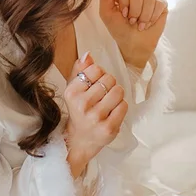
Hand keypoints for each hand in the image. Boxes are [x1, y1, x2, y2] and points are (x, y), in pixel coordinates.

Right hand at [62, 52, 127, 177]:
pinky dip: (121, 107)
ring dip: (117, 95)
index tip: (95, 84)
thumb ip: (80, 70)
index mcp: (72, 92)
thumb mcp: (75, 89)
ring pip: (118, 91)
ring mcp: (95, 117)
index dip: (99, 75)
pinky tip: (112, 113)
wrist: (80, 140)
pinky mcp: (108, 128)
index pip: (96, 69)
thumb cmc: (79, 110)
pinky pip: (124, 105)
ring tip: (108, 103)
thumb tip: (88, 54)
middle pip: (109, 79)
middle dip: (109, 85)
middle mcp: (82, 105)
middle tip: (103, 96)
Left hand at [99, 0, 167, 69]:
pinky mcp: (161, 3)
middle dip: (134, 9)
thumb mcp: (106, 14)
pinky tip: (148, 23)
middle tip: (131, 20)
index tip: (122, 13)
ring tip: (139, 24)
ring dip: (143, 15)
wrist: (134, 44)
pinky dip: (153, 16)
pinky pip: (159, 2)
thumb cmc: (119, 29)